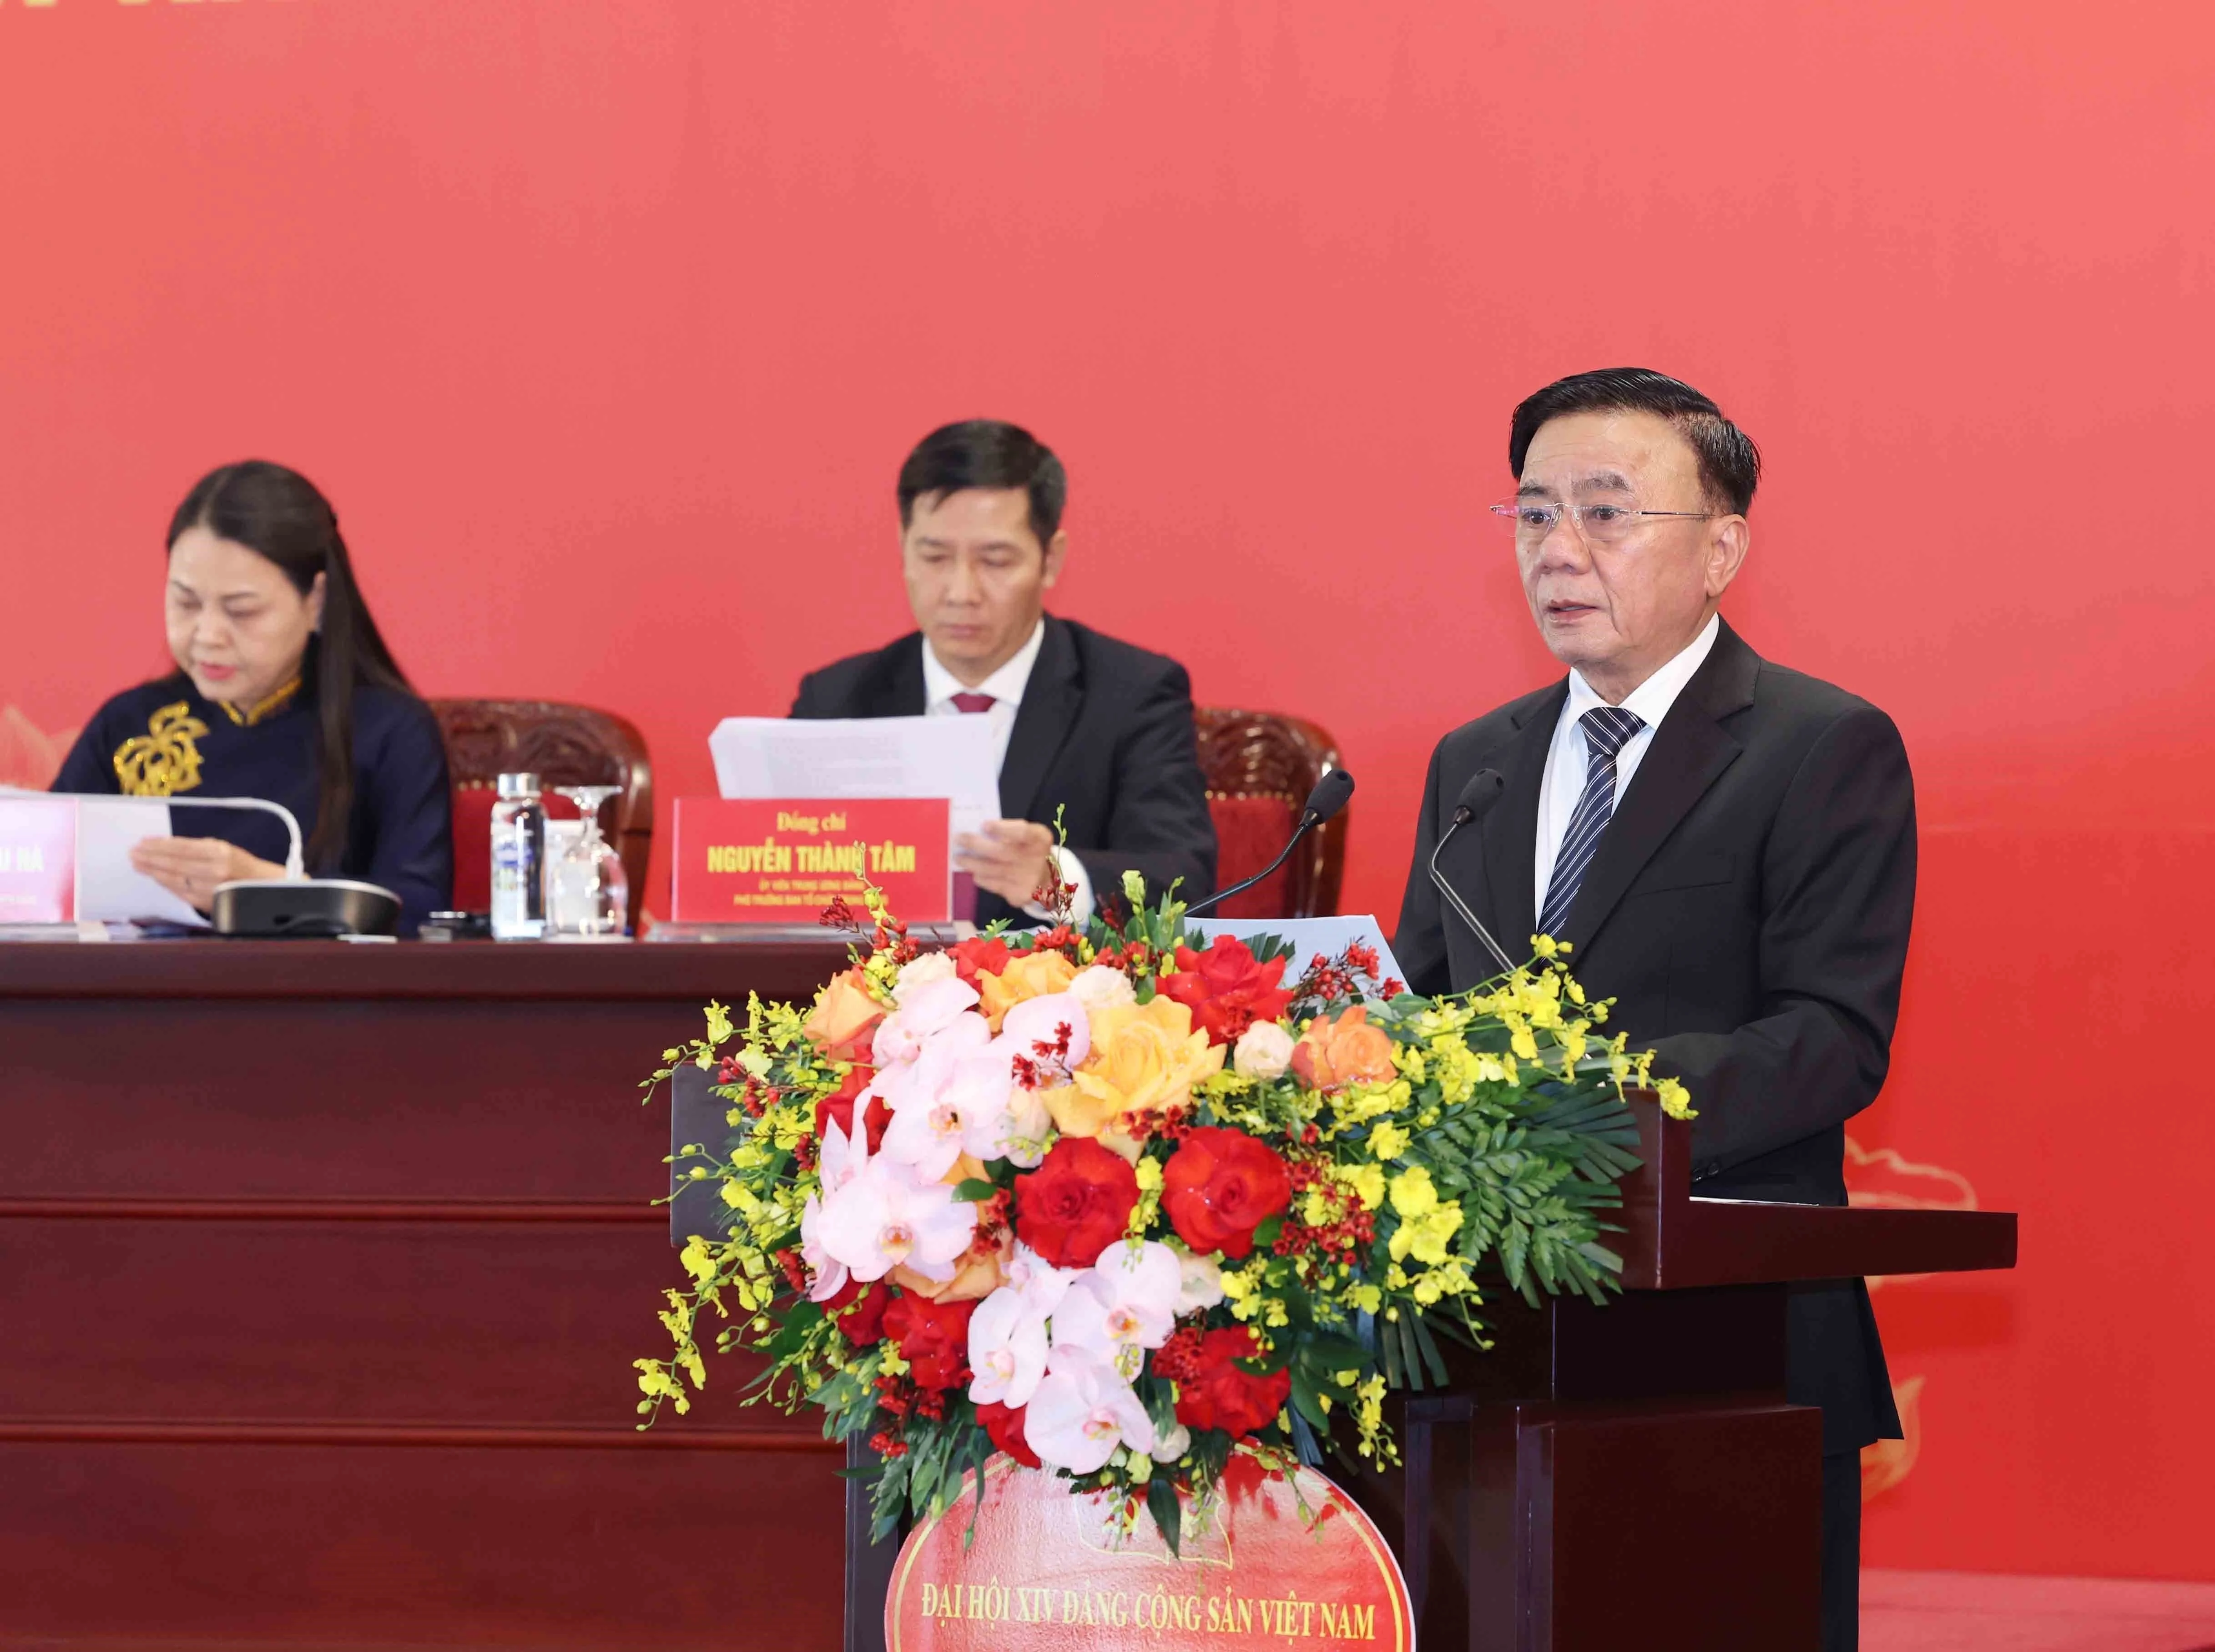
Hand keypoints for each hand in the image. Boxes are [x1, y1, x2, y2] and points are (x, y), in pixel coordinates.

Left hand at [129, 836, 287, 913]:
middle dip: (150, 858)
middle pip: (174, 864)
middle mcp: (215, 870)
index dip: (159, 845)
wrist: (263, 887)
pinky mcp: (208, 903)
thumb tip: (164, 845)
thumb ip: (196, 847)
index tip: (142, 842)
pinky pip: (180, 893)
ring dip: (153, 872)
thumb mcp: (222, 848)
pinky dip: (166, 884)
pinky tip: (155, 878)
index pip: (181, 848)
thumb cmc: (240, 864)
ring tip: (138, 864)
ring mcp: (211, 888)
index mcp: (220, 852)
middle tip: (133, 853)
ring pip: (174, 880)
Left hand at [953, 819, 1059, 907]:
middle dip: (977, 845)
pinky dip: (982, 878)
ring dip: (972, 864)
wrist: (1048, 881)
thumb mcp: (1028, 836)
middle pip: (1002, 852)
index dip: (1003, 829)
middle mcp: (1038, 860)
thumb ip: (1008, 831)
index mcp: (1040, 839)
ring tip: (959, 858)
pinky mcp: (1020, 895)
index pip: (1022, 833)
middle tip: (959, 839)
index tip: (984, 825)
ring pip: (994, 870)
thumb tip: (978, 831)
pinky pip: (994, 885)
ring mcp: (1029, 880)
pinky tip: (975, 873)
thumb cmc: (1030, 851)